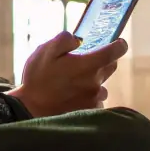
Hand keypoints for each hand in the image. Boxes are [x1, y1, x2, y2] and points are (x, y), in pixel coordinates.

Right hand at [7, 31, 127, 117]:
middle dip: (102, 61)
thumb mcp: (46, 50)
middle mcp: (96, 82)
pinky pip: (95, 101)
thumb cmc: (38, 78)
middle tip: (86, 60)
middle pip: (110, 66)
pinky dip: (88, 97)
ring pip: (102, 85)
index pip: (116, 51)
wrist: (30, 109)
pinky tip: (73, 97)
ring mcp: (94, 98)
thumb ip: (65, 39)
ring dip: (93, 81)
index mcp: (88, 64)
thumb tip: (78, 39)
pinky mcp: (89, 111)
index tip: (118, 43)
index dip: (119, 45)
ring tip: (74, 82)